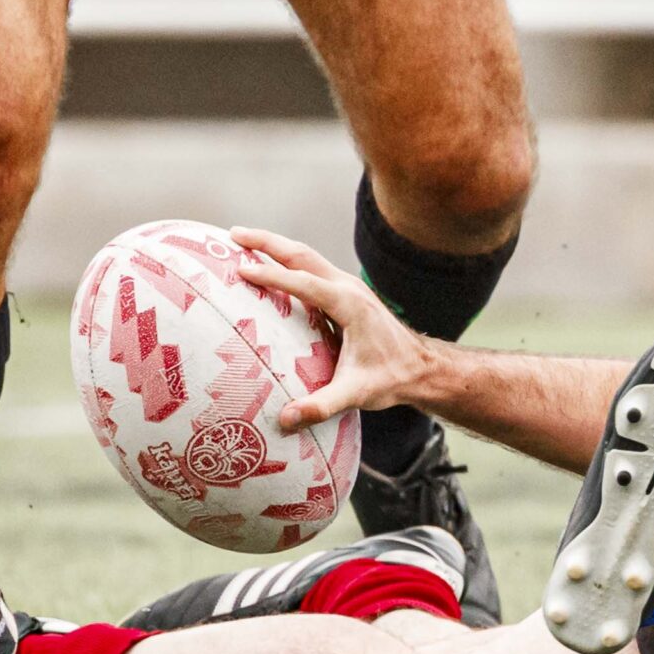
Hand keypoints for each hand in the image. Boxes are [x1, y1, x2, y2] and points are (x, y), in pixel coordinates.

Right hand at [230, 227, 429, 432]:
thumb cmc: (391, 379)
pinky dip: (287, 261)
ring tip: (241, 240)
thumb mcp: (357, 394)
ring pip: (307, 257)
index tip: (240, 269)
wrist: (420, 368)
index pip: (304, 283)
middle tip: (232, 234)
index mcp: (350, 305)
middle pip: (302, 254)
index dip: (272, 276)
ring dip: (275, 246)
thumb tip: (285, 419)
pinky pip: (311, 269)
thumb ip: (322, 406)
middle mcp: (348, 287)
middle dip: (267, 242)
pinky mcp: (346, 293)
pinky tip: (269, 266)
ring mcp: (348, 286)